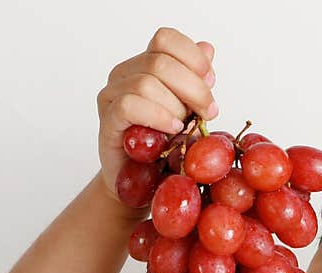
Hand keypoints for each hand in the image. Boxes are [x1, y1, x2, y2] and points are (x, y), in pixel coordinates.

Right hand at [96, 27, 216, 204]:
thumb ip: (195, 81)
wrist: (142, 184)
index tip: (212, 83)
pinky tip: (172, 129)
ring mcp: (112, 95)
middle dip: (194, 89)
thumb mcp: (189, 113)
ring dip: (176, 107)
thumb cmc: (165, 148)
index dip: (193, 58)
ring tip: (185, 128)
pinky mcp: (109, 120)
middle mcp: (125, 74)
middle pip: (161, 62)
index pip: (166, 39)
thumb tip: (207, 48)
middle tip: (208, 113)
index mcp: (145, 65)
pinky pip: (130, 105)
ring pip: (147, 83)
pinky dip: (157, 116)